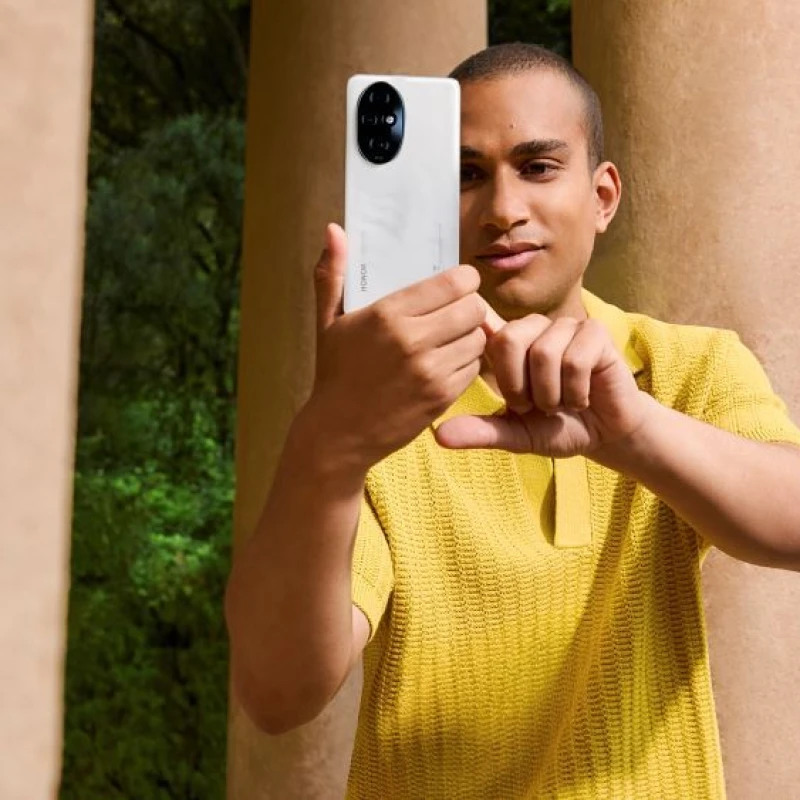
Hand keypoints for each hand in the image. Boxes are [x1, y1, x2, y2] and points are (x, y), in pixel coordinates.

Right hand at [303, 223, 488, 469]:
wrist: (339, 433)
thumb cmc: (334, 373)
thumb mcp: (328, 322)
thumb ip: (332, 273)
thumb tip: (334, 229)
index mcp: (388, 314)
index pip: (456, 282)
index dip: (462, 281)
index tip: (453, 286)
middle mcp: (413, 340)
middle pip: (475, 307)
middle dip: (469, 306)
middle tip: (455, 312)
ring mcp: (431, 371)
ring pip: (479, 337)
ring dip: (470, 335)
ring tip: (450, 337)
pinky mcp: (443, 397)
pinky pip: (474, 368)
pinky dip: (466, 363)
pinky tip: (446, 363)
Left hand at [434, 307, 649, 457]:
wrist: (605, 436)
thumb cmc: (557, 428)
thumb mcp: (514, 435)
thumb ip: (479, 432)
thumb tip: (438, 436)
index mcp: (508, 345)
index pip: (482, 325)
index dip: (472, 324)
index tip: (466, 332)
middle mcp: (533, 329)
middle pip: (508, 339)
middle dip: (519, 386)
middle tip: (533, 405)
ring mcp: (564, 327)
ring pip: (544, 353)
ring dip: (552, 394)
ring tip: (560, 403)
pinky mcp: (595, 332)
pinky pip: (575, 359)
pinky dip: (576, 390)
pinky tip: (582, 397)